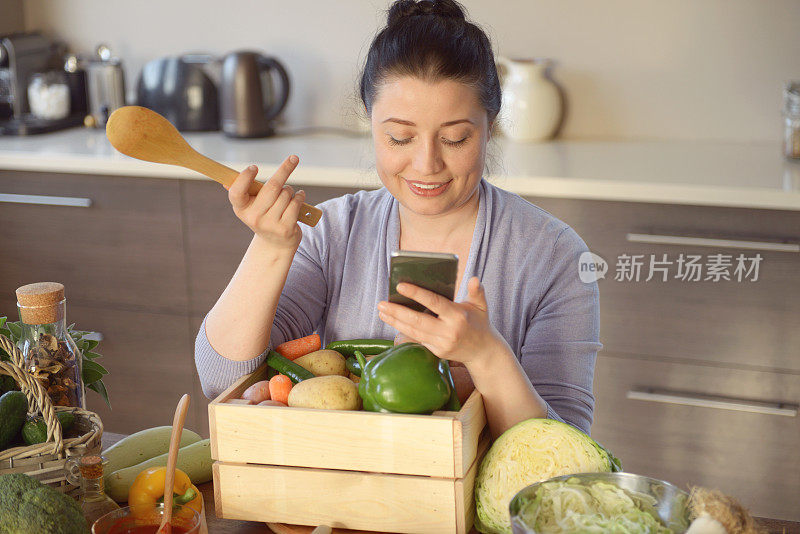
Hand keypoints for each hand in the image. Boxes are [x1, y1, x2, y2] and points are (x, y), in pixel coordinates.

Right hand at [227, 155, 306, 251]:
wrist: (276, 243)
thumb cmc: (263, 216)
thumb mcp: (250, 205)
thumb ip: (243, 191)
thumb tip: (225, 181)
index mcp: (241, 208)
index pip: (236, 192)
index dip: (244, 178)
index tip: (254, 167)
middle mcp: (253, 218)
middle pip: (272, 186)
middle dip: (284, 170)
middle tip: (293, 158)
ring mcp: (270, 224)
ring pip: (286, 194)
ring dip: (290, 190)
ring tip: (289, 194)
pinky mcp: (285, 228)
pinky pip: (295, 203)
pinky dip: (300, 196)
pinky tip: (299, 197)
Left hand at [377, 277, 507, 366]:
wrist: (483, 352)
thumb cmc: (479, 323)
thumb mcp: (481, 306)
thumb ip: (477, 291)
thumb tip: (474, 278)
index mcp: (458, 316)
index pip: (434, 302)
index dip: (416, 293)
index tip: (400, 286)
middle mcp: (448, 331)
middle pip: (418, 321)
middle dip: (397, 311)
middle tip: (381, 303)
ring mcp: (442, 343)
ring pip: (414, 331)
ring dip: (395, 322)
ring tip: (382, 312)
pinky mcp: (437, 351)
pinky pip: (417, 339)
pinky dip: (403, 330)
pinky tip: (393, 321)